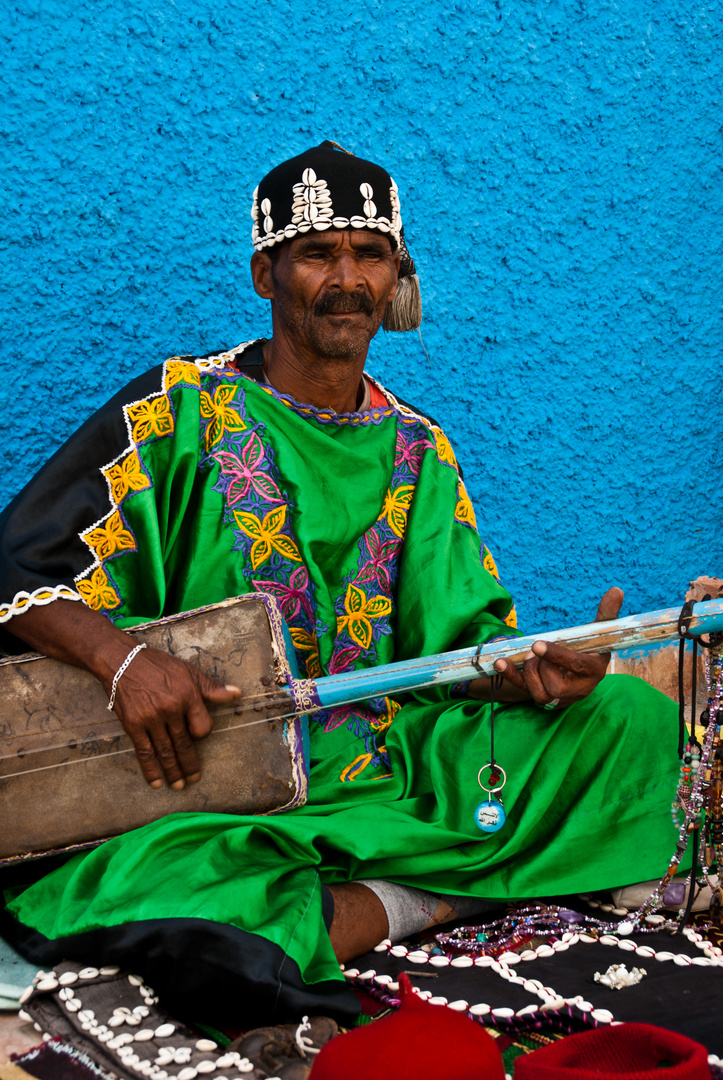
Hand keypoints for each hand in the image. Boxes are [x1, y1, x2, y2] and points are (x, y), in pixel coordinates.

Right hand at [109, 647, 240, 788]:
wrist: (122, 661)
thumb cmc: (158, 666)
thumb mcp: (188, 671)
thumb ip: (212, 688)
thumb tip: (237, 694)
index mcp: (187, 695)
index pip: (202, 727)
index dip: (202, 735)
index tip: (197, 737)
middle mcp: (171, 709)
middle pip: (184, 744)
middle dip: (190, 765)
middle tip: (194, 779)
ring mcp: (151, 719)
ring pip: (165, 752)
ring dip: (173, 772)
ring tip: (179, 786)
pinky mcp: (133, 725)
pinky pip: (144, 752)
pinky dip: (150, 769)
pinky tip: (156, 782)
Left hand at [493, 586, 623, 708]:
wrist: (582, 675)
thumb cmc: (590, 649)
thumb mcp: (599, 632)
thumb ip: (606, 614)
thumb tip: (616, 590)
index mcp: (595, 671)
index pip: (576, 666)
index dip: (557, 656)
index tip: (537, 644)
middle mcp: (579, 690)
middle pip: (555, 683)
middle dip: (541, 664)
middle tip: (538, 648)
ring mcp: (560, 698)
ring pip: (539, 691)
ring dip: (530, 670)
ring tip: (534, 657)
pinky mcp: (543, 699)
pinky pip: (524, 691)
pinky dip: (511, 676)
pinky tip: (500, 663)